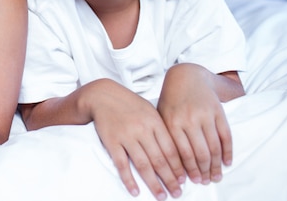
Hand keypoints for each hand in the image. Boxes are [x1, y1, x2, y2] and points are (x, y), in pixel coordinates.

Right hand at [88, 79, 185, 200]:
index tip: (184, 180)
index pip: (171, 149)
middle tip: (177, 193)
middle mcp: (142, 129)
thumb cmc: (128, 104)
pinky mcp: (111, 141)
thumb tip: (176, 152)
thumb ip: (161, 128)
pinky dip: (129, 179)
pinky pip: (122, 164)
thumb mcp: (149, 110)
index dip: (178, 167)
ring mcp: (126, 136)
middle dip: (170, 179)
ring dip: (153, 183)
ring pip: (143, 165)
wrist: (102, 95)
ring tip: (161, 196)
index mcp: (155, 122)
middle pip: (160, 160)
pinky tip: (135, 191)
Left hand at [157, 63, 232, 185]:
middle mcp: (189, 119)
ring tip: (216, 176)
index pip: (181, 153)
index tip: (190, 182)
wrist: (187, 76)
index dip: (187, 170)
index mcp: (171, 122)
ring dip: (216, 166)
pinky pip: (226, 136)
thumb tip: (171, 167)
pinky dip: (228, 152)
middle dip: (203, 171)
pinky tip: (226, 163)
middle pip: (199, 153)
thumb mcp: (161, 116)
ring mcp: (205, 115)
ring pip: (214, 147)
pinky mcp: (218, 111)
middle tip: (206, 182)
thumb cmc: (171, 100)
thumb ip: (166, 137)